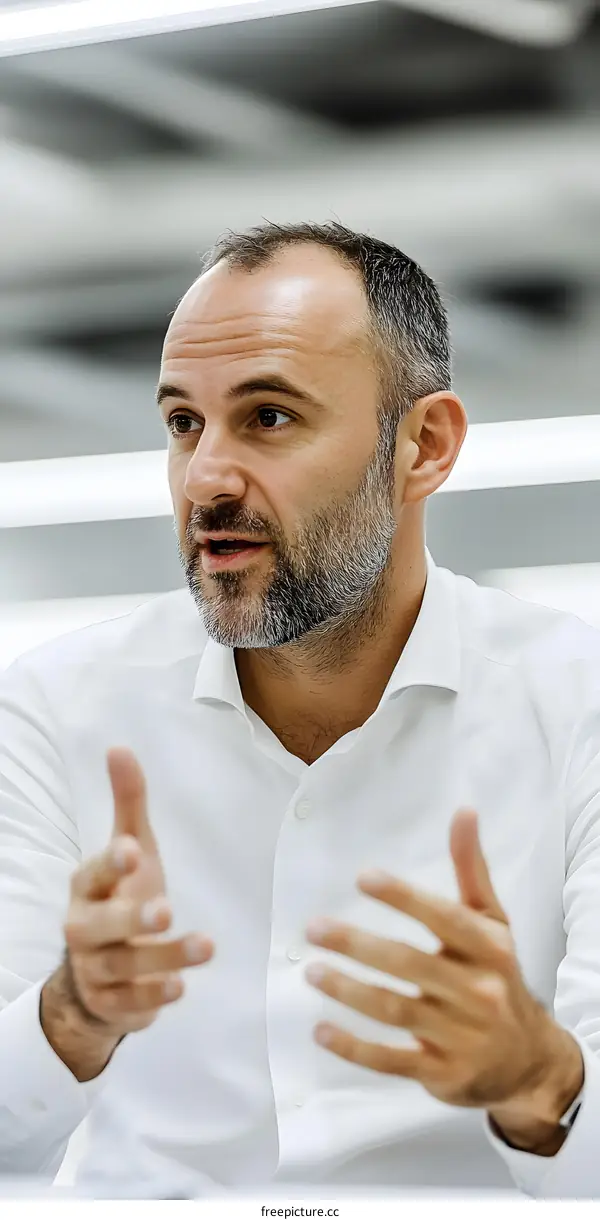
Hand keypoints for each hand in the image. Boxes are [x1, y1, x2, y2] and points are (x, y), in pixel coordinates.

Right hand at [42, 748, 213, 1071]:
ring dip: (164, 959)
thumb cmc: (120, 896)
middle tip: (166, 907)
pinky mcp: (113, 1004)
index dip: (110, 863)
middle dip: (132, 918)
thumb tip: (120, 748)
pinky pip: (130, 1004)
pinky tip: (182, 987)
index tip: (131, 850)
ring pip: (125, 968)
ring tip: (204, 947)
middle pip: (102, 926)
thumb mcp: (131, 851)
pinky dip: (154, 998)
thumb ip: (128, 803)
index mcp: (87, 888)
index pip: (92, 874)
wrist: (99, 973)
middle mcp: (84, 929)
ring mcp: (96, 970)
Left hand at [305, 809, 582, 1142]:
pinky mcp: (442, 1074)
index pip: (445, 919)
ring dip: (349, 991)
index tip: (363, 878)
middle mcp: (478, 992)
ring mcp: (460, 1037)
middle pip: (410, 965)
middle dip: (358, 945)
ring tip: (311, 970)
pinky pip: (392, 1061)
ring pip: (396, 1011)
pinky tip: (321, 1029)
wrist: (529, 1060)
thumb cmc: (499, 977)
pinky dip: (354, 1048)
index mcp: (490, 949)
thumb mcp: (493, 923)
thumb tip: (463, 812)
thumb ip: (471, 870)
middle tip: (314, 927)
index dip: (405, 898)